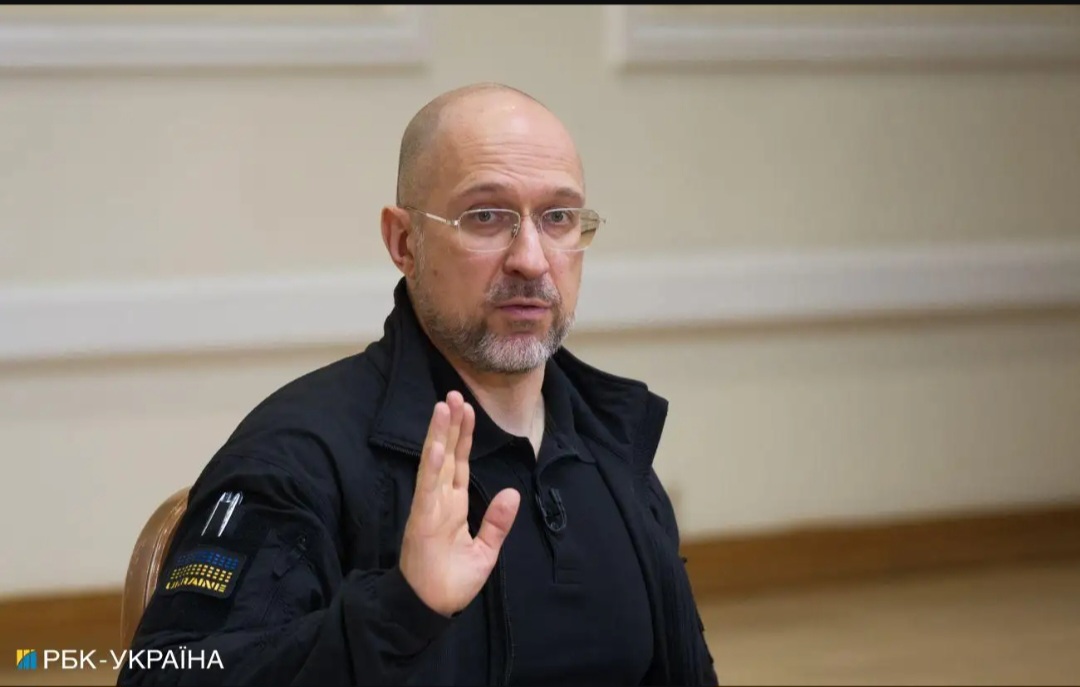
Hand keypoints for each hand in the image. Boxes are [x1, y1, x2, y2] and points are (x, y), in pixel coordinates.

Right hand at [399, 391, 520, 616]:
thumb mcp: (485, 551)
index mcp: (453, 506)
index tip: (466, 410)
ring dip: (439, 435)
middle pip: (447, 455)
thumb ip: (497, 522)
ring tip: (443, 407)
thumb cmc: (452, 582)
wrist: (431, 608)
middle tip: (454, 394)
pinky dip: (431, 466)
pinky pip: (427, 488)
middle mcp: (439, 500)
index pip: (459, 463)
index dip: (463, 436)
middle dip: (451, 425)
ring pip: (435, 463)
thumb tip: (512, 492)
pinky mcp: (422, 520)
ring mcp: (429, 508)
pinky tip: (436, 445)